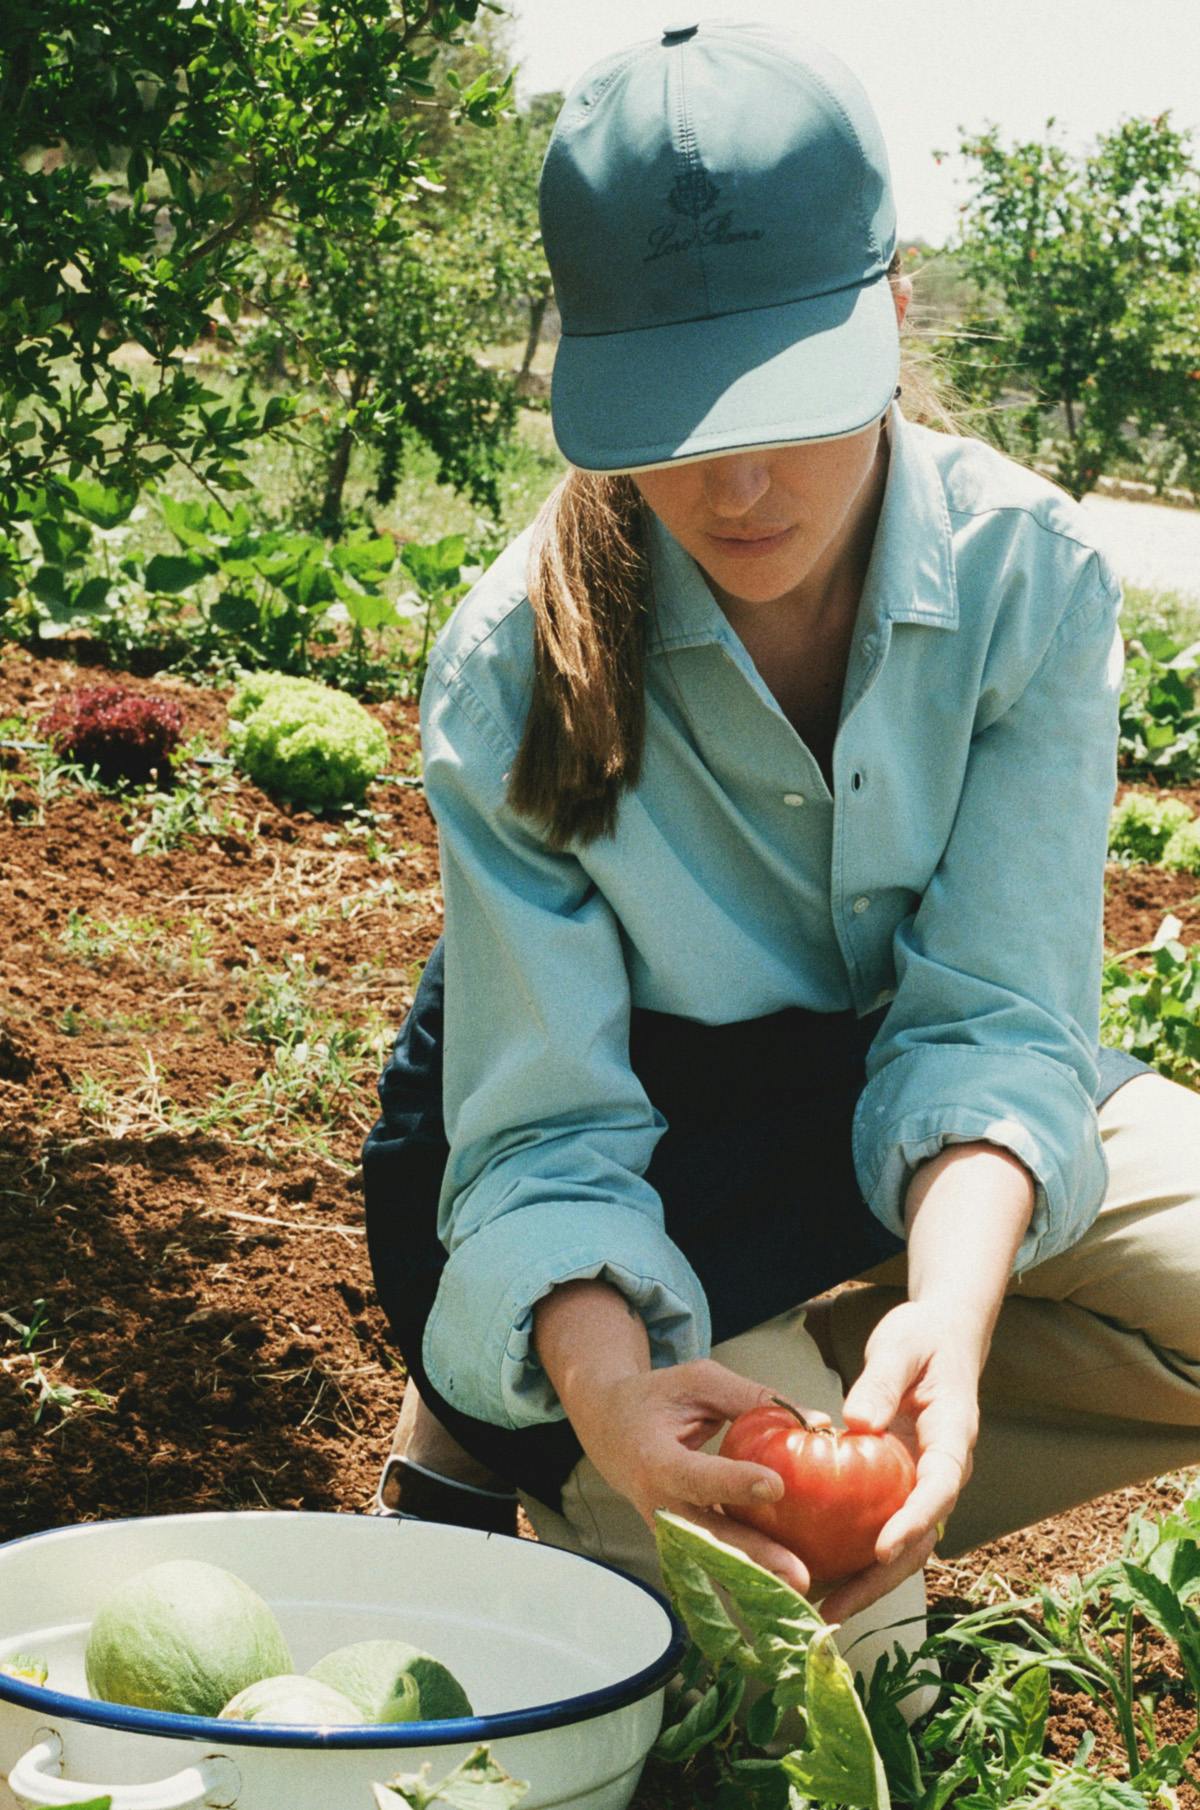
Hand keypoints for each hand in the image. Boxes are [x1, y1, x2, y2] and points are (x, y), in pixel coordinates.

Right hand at [566, 1356, 831, 1595]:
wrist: (609, 1430)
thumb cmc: (656, 1399)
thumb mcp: (698, 1383)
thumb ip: (751, 1398)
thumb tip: (814, 1420)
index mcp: (654, 1461)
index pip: (695, 1477)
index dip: (733, 1483)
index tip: (776, 1485)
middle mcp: (659, 1506)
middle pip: (709, 1538)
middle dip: (756, 1557)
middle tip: (800, 1573)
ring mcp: (670, 1532)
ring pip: (716, 1559)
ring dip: (758, 1575)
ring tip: (801, 1586)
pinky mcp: (684, 1544)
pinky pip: (719, 1559)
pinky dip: (753, 1569)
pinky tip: (790, 1577)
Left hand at [813, 1299, 981, 1624]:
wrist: (940, 1338)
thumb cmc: (922, 1338)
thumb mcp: (901, 1345)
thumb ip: (881, 1379)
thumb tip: (857, 1422)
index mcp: (952, 1437)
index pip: (940, 1487)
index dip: (914, 1520)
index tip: (882, 1546)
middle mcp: (941, 1472)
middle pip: (921, 1537)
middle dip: (881, 1576)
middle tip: (838, 1607)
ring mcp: (920, 1484)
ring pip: (902, 1546)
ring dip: (866, 1581)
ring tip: (822, 1612)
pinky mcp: (898, 1487)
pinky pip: (879, 1528)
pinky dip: (853, 1557)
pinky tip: (816, 1577)